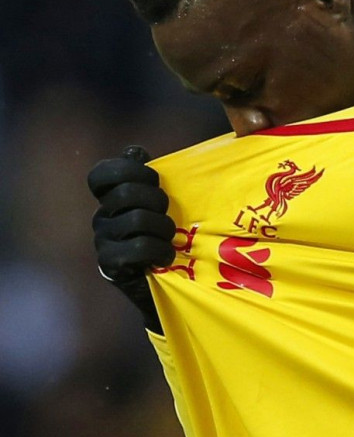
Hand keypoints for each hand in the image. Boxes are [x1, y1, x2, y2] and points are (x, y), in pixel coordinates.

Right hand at [88, 146, 175, 332]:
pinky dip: (160, 251)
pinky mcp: (110, 264)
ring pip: (138, 219)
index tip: (154, 180)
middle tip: (168, 215)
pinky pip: (140, 247)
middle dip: (157, 200)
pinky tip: (165, 257)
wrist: (168, 286)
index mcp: (111, 199)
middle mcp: (102, 217)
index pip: (101, 174)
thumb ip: (147, 179)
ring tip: (169, 241)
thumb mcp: (161, 207)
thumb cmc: (166, 240)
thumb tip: (134, 150)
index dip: (129, 170)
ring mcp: (103, 241)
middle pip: (127, 192)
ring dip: (164, 230)